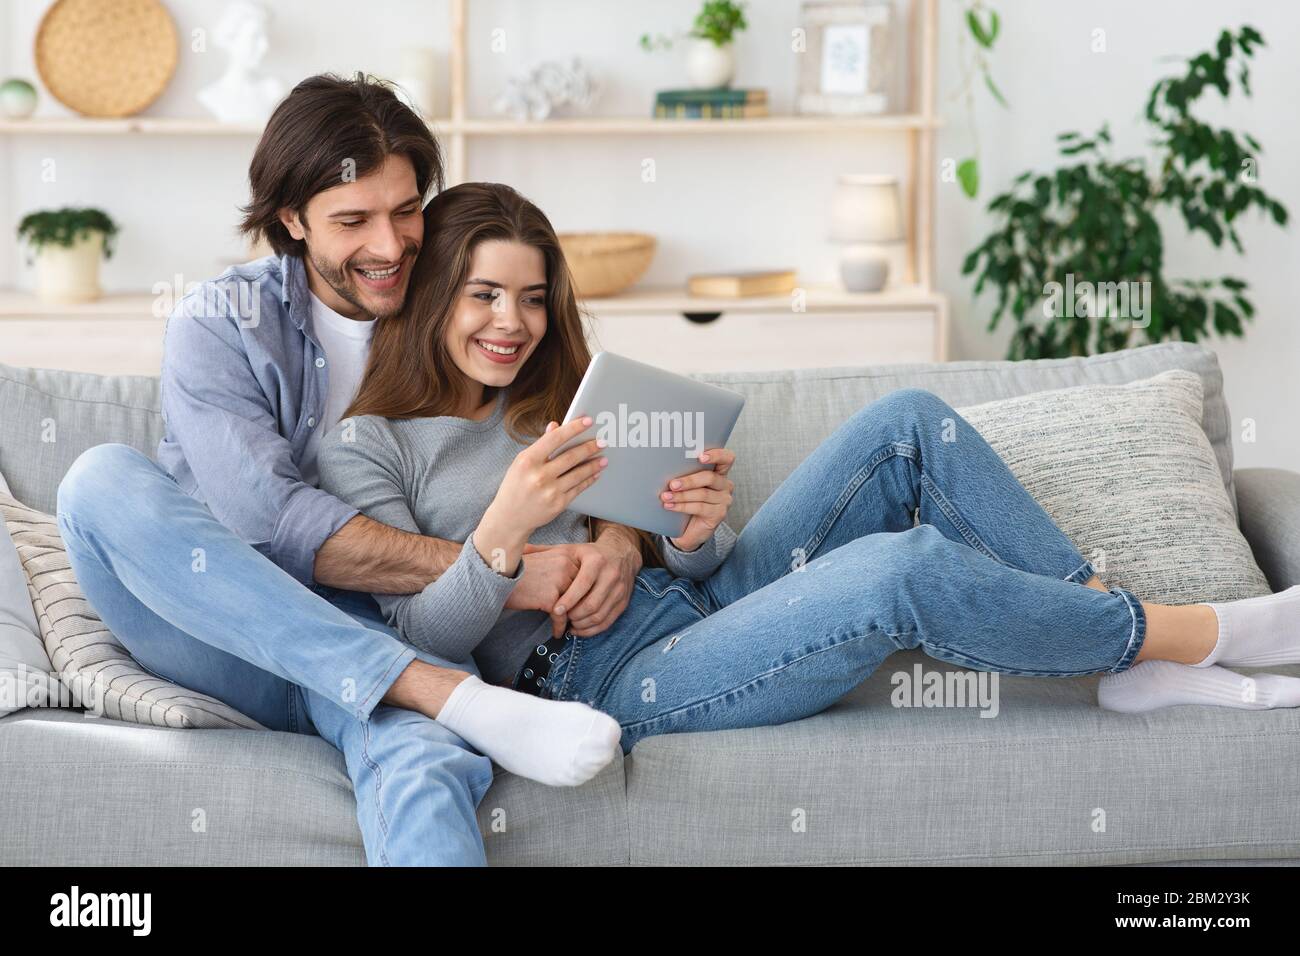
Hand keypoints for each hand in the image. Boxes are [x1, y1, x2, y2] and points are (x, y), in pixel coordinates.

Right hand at [475, 416, 606, 572]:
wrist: (509, 517)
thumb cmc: (516, 485)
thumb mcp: (522, 462)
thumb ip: (541, 445)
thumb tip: (556, 425)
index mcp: (527, 460)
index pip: (554, 439)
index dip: (573, 428)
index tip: (588, 421)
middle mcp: (539, 476)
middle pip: (570, 456)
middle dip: (589, 447)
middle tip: (602, 441)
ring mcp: (550, 491)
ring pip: (578, 473)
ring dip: (593, 464)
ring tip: (603, 458)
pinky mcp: (558, 504)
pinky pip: (578, 488)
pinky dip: (589, 479)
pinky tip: (595, 473)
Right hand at [503, 546, 580, 637]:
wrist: (496, 577)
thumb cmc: (517, 570)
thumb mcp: (542, 559)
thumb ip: (560, 566)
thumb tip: (575, 582)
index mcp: (565, 554)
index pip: (583, 577)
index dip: (580, 593)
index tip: (577, 605)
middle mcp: (565, 566)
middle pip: (582, 592)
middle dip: (578, 607)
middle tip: (576, 620)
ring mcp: (559, 582)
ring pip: (574, 606)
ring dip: (571, 619)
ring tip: (568, 628)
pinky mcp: (551, 599)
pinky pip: (561, 617)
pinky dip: (559, 627)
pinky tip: (556, 633)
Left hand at [542, 537, 637, 636]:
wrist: (622, 553)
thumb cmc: (590, 554)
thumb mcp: (570, 549)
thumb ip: (545, 552)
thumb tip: (519, 550)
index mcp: (596, 561)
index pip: (583, 584)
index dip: (569, 600)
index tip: (555, 610)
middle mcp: (611, 575)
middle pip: (592, 604)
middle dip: (574, 616)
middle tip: (561, 618)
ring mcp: (620, 590)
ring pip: (600, 615)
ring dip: (582, 624)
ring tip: (568, 624)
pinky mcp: (623, 601)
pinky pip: (608, 622)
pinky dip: (592, 630)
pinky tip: (579, 629)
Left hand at [663, 447, 736, 552]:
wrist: (687, 529)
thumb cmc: (686, 501)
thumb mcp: (686, 485)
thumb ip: (683, 473)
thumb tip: (663, 465)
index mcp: (719, 472)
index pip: (727, 458)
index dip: (716, 455)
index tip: (700, 457)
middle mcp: (725, 485)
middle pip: (710, 477)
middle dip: (689, 480)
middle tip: (672, 484)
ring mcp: (724, 500)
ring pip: (702, 494)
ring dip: (681, 495)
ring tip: (666, 497)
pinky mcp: (718, 514)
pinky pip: (700, 507)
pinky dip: (682, 506)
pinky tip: (670, 506)